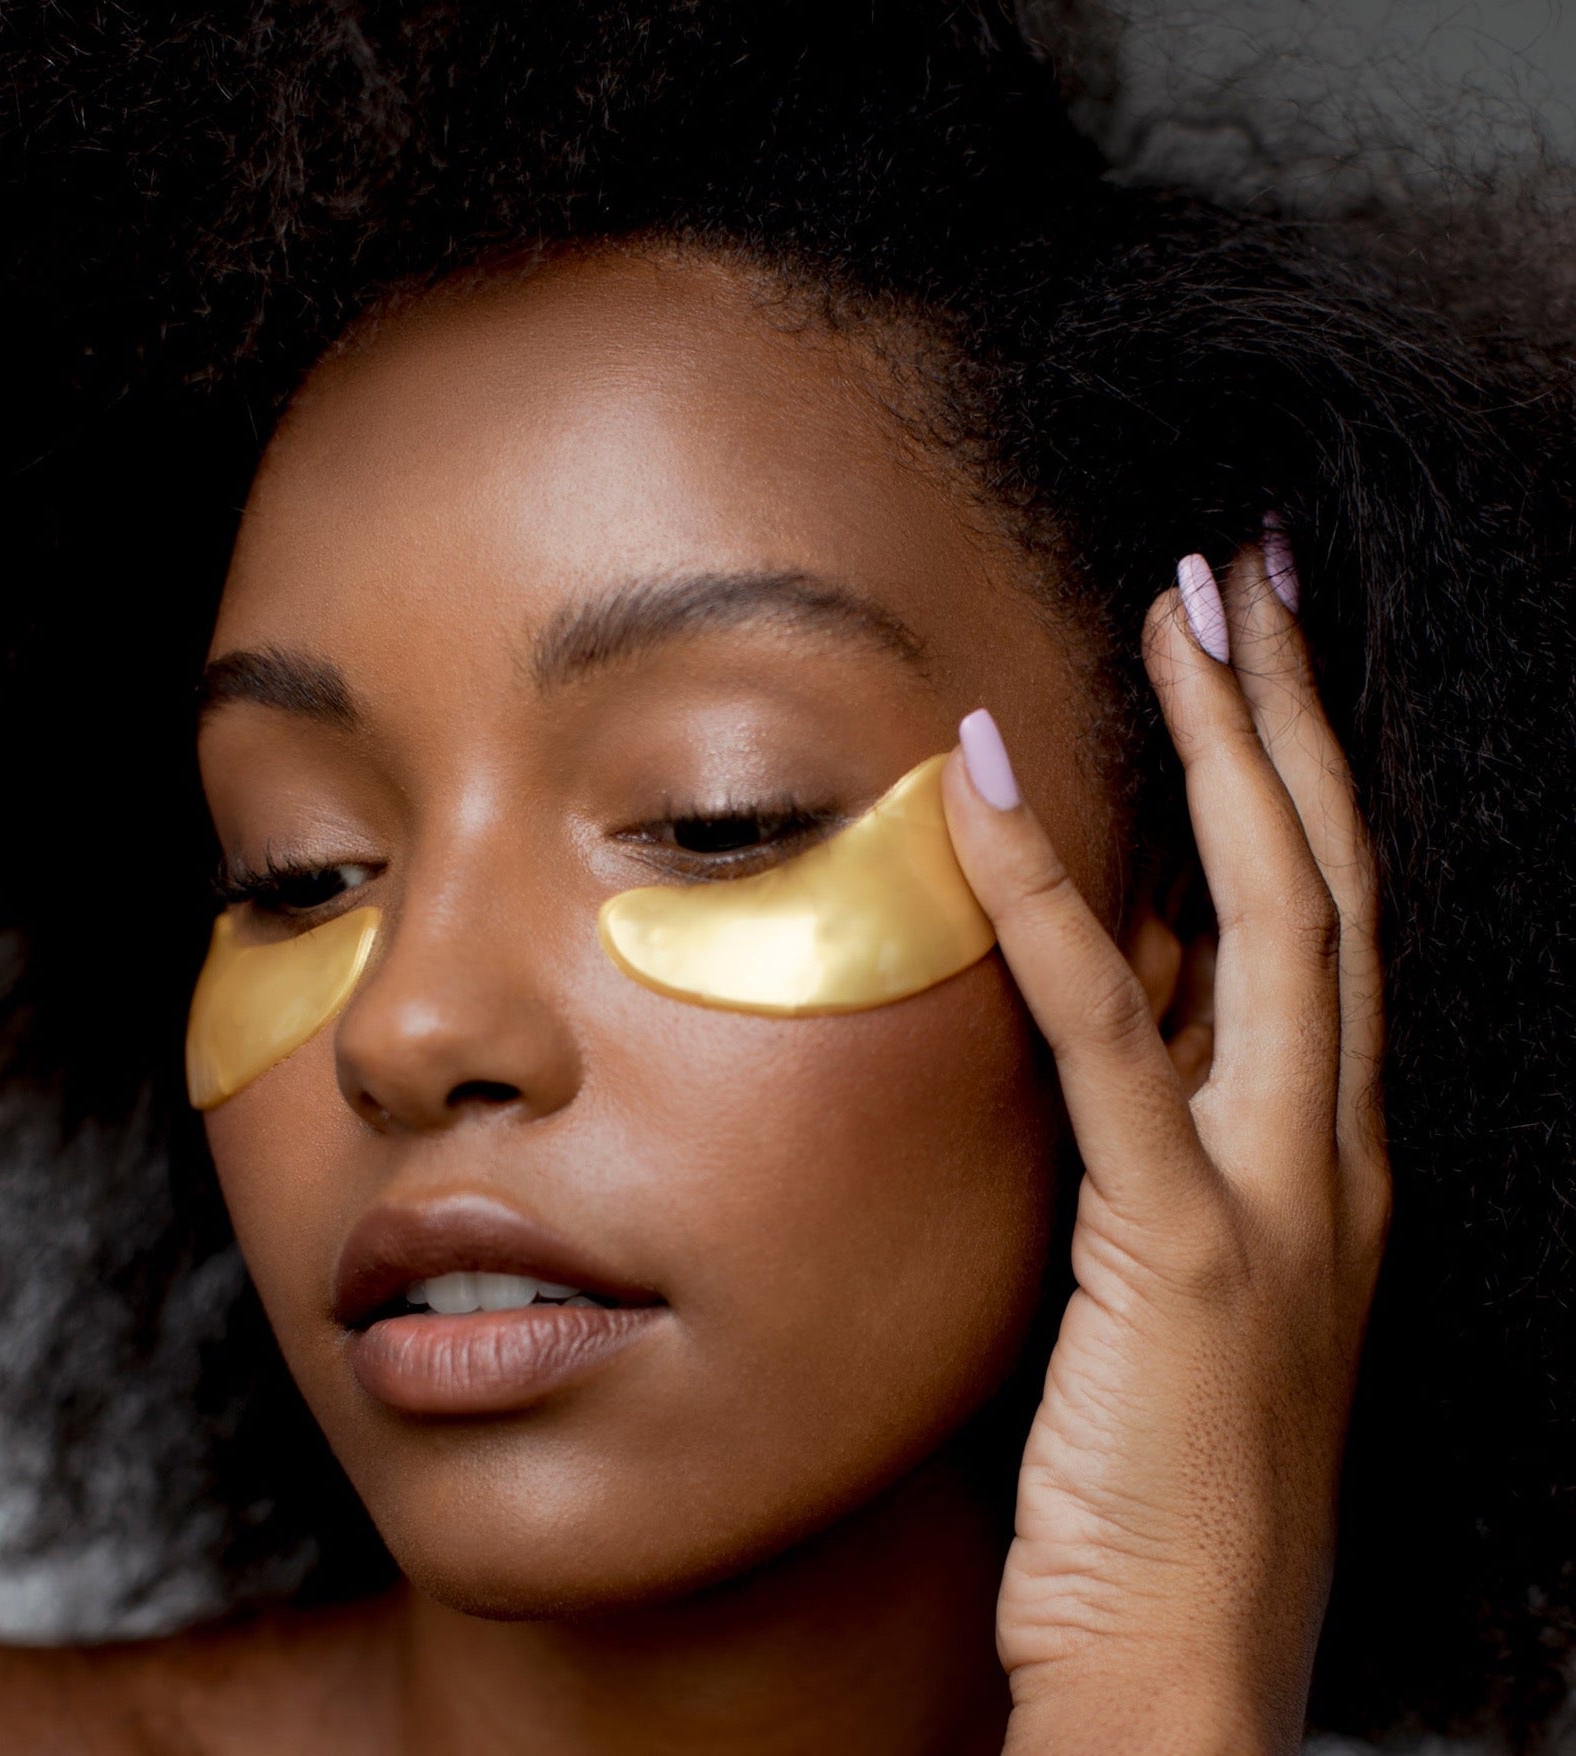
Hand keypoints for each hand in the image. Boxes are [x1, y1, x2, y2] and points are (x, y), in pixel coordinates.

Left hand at [941, 539, 1389, 1754]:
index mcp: (1331, 1155)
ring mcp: (1280, 1197)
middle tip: (1235, 576)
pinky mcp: (1185, 1250)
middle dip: (1283, 715)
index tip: (1248, 654)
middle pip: (1327, 880)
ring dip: (1222, 752)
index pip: (1328, 919)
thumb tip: (1135, 979)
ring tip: (1178, 613)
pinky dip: (1044, 903)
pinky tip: (983, 790)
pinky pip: (1112, 1038)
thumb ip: (1175, 1121)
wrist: (1187, 1670)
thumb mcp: (1183, 1264)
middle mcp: (1335, 1154)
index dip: (1296, 774)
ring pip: (1272, 921)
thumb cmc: (1172, 1474)